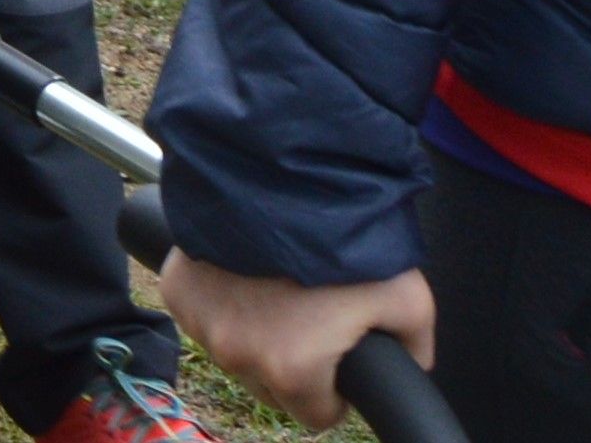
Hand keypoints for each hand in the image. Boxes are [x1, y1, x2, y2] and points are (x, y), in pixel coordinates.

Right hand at [162, 245, 433, 431]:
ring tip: (279, 284)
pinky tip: (244, 271)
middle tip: (311, 314)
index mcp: (291, 370)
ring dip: (254, 331)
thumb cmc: (344, 239)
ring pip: (235, 349)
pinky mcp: (177, 287)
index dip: (334, 390)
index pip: (315, 415)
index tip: (338, 358)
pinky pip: (203, 313)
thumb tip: (410, 362)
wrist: (279, 175)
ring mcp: (200, 320)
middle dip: (290, 361)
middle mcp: (237, 354)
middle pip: (271, 386)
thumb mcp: (408, 299)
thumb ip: (413, 346)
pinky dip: (221, 300)